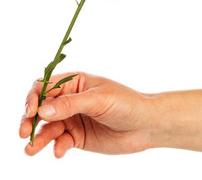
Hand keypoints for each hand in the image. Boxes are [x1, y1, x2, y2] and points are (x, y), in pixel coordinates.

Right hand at [19, 72, 153, 157]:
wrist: (145, 125)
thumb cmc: (126, 104)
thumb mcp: (98, 99)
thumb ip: (70, 104)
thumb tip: (41, 110)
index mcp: (75, 83)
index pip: (45, 86)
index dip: (34, 97)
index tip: (31, 111)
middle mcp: (71, 101)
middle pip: (41, 108)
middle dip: (30, 119)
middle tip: (23, 132)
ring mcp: (74, 119)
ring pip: (48, 127)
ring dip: (38, 137)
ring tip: (31, 149)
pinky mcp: (78, 137)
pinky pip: (61, 142)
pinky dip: (57, 147)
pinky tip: (60, 151)